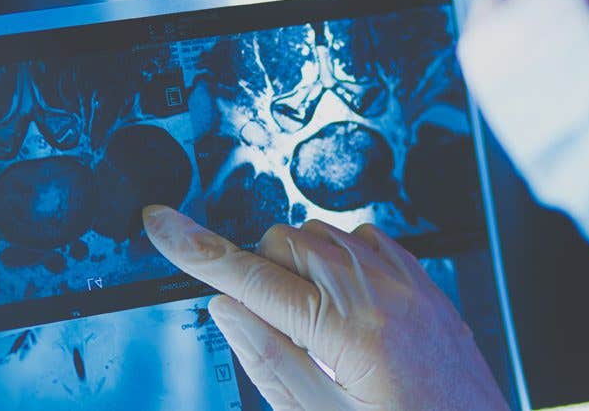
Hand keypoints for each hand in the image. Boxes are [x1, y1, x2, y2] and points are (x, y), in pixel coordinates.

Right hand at [143, 205, 509, 410]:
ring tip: (316, 333)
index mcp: (353, 333)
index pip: (253, 279)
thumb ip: (273, 364)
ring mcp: (413, 285)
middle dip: (263, 276)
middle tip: (276, 333)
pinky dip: (343, 261)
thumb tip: (227, 308)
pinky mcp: (429, 287)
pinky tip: (346, 310)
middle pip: (288, 243)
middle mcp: (387, 293)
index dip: (197, 251)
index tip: (160, 223)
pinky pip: (370, 241)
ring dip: (302, 268)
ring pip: (327, 235)